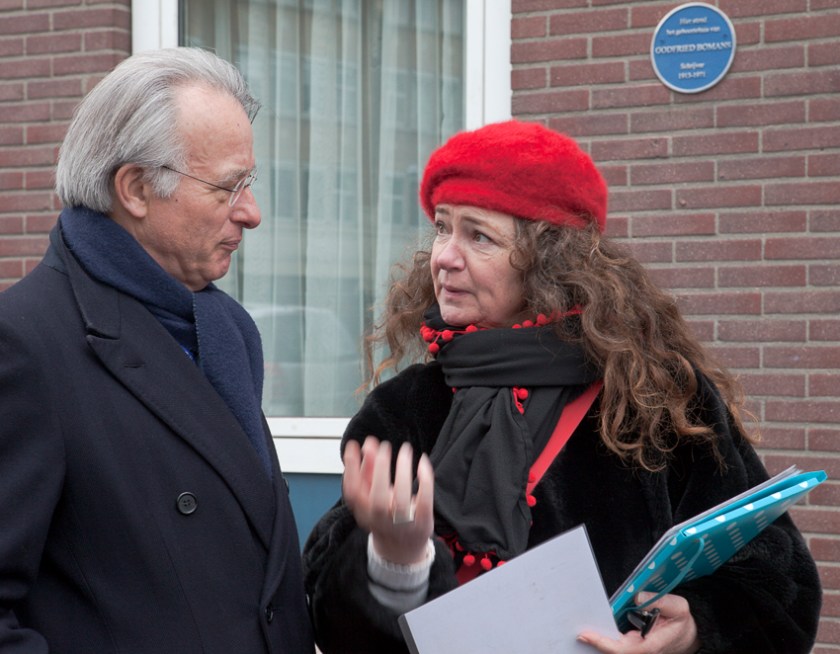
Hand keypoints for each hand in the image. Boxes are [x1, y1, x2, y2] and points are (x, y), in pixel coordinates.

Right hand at [342, 436, 433, 564]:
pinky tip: (422, 462)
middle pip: (377, 499)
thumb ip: (369, 471)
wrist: (400, 549)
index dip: (351, 468)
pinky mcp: (422, 522)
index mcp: (363, 512)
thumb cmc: (385, 515)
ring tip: (405, 449)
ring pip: (401, 500)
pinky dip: (425, 480)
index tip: (354, 445)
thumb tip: (369, 444)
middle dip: (379, 470)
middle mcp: (380, 520)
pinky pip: (424, 501)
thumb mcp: (372, 495)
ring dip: (403, 471)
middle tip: (384, 447)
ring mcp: (401, 523)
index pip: (352, 492)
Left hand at [577, 592, 699, 653]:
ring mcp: (635, 648)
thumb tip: (636, 597)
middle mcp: (640, 649)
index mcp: (651, 645)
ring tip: (580, 626)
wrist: (687, 634)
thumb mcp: (678, 607)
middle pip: (613, 651)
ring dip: (597, 638)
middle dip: (594, 641)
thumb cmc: (681, 621)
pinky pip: (615, 643)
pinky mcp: (632, 645)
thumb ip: (660, 601)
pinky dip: (602, 636)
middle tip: (576, 629)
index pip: (624, 649)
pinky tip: (592, 626)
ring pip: (612, 648)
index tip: (586, 634)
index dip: (604, 643)